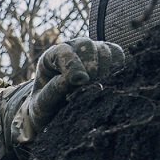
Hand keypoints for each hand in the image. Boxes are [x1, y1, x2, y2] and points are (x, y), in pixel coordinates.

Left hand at [12, 38, 127, 141]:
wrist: (57, 114)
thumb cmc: (46, 109)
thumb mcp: (42, 104)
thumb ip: (54, 91)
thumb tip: (77, 79)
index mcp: (50, 57)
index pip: (64, 51)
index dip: (73, 65)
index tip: (81, 81)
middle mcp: (72, 49)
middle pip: (87, 45)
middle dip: (91, 67)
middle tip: (90, 87)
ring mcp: (90, 51)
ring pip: (104, 50)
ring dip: (104, 70)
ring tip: (97, 89)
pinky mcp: (106, 58)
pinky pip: (117, 55)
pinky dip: (117, 68)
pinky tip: (109, 83)